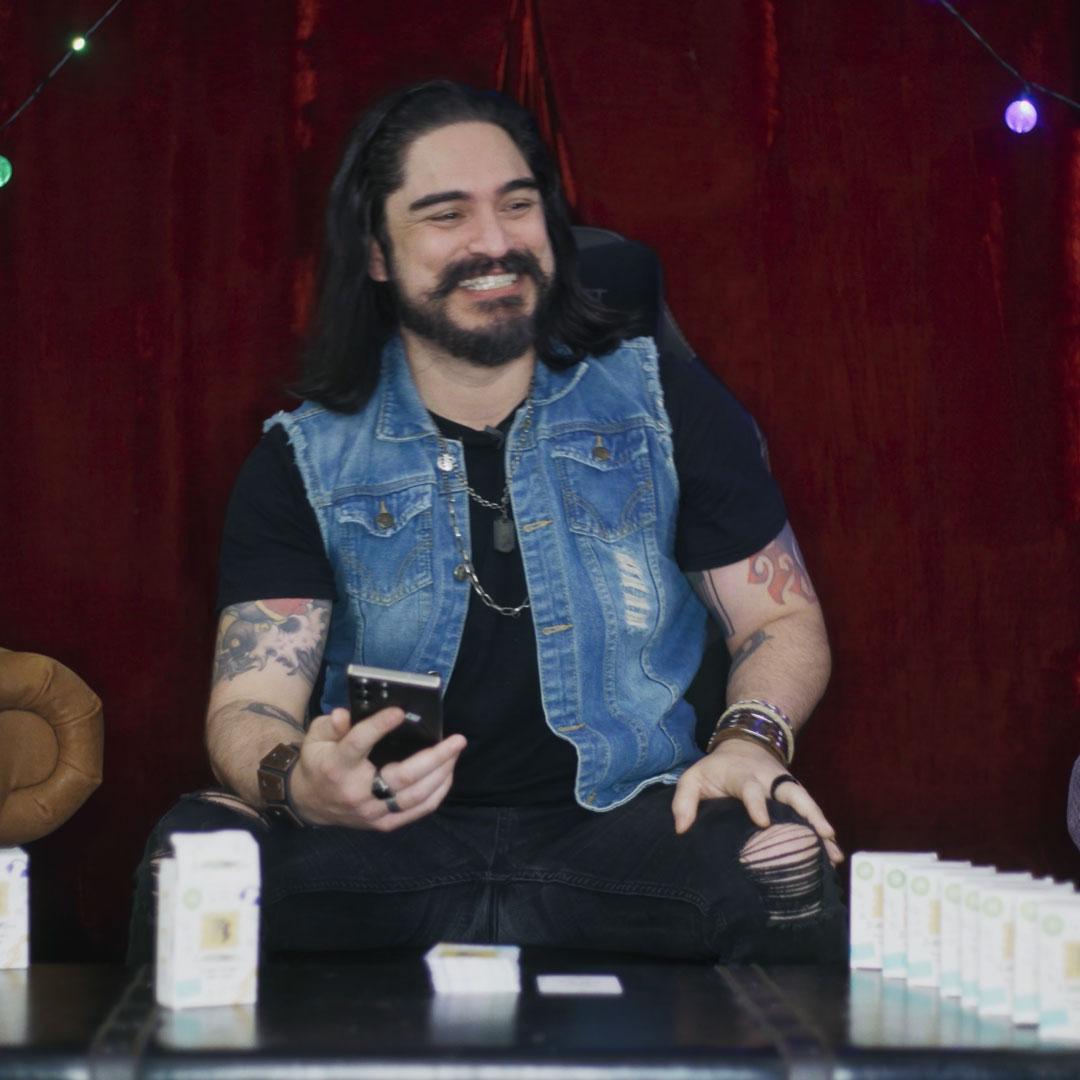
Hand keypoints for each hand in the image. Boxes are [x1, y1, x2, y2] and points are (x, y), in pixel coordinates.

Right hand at [289, 706, 465, 830]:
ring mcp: (372, 811)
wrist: (309, 802)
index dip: (379, 726)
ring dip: (442, 773)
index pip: (359, 743)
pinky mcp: (383, 823)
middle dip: (435, 757)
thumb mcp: (318, 736)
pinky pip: (418, 810)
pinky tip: (447, 773)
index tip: (399, 711)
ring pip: (416, 796)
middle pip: (402, 776)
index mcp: (336, 766)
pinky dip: (437, 792)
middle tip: (457, 740)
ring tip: (456, 752)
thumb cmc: (319, 761)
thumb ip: (334, 724)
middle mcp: (356, 792)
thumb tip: (346, 713)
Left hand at [671, 738, 842, 864]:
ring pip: (807, 804)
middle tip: (822, 833)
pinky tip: (833, 854)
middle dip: (807, 812)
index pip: (750, 789)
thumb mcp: (693, 777)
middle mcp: (770, 780)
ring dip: (821, 825)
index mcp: (743, 775)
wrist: (744, 744)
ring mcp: (785, 787)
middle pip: (792, 793)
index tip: (762, 821)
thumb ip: (684, 801)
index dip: (756, 803)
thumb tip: (682, 829)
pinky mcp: (794, 796)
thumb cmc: (715, 769)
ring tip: (834, 851)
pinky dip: (822, 831)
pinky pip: (810, 813)